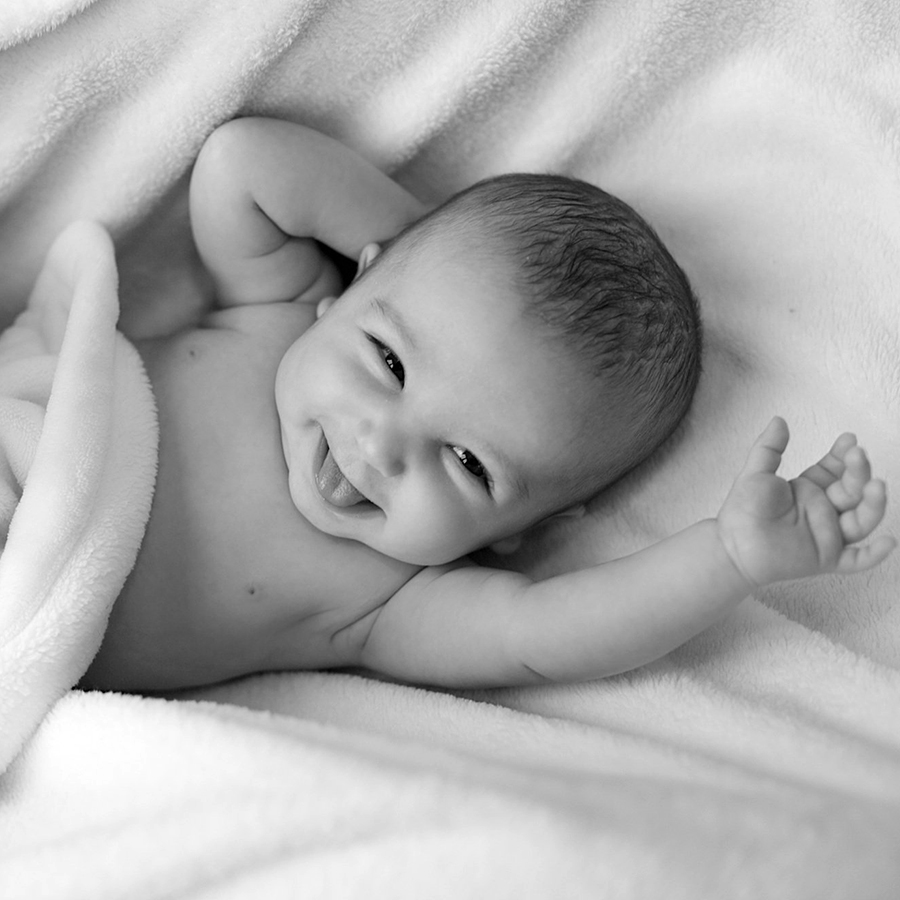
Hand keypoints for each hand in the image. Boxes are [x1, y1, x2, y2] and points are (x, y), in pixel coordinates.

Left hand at [716, 417, 894, 587]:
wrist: (731, 545)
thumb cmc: (742, 512)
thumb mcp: (755, 473)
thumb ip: (769, 448)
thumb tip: (779, 420)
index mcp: (809, 490)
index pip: (836, 470)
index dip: (845, 456)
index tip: (849, 440)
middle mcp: (823, 511)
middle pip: (853, 490)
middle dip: (858, 472)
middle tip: (856, 455)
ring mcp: (827, 535)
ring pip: (862, 520)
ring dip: (874, 504)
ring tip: (877, 485)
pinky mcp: (826, 558)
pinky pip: (856, 559)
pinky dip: (874, 554)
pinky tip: (889, 542)